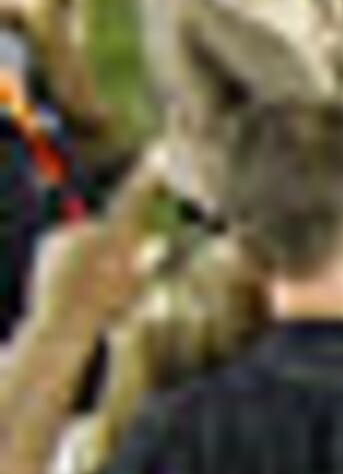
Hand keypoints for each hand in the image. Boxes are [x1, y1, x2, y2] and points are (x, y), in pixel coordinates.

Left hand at [31, 157, 154, 344]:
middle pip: (109, 229)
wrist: (62, 326)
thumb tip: (158, 243)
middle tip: (108, 282)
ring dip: (88, 257)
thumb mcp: (137, 289)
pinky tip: (66, 282)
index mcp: (119, 240)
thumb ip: (148, 263)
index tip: (160, 148)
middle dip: (112, 249)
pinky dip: (68, 259)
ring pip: (86, 237)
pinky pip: (66, 244)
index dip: (149, 173)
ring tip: (86, 287)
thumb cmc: (106, 313)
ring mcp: (68, 232)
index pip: (136, 198)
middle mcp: (92, 228)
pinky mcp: (50, 238)